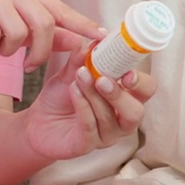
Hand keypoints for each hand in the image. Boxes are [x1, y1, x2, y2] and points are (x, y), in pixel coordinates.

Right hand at [0, 0, 104, 70]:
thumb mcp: (12, 26)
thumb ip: (45, 33)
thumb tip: (78, 42)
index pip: (61, 9)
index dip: (81, 23)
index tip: (102, 37)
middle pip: (42, 23)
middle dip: (39, 51)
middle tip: (29, 64)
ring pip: (16, 32)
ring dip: (8, 49)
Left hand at [22, 41, 156, 160]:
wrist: (37, 121)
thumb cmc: (62, 96)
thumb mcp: (72, 72)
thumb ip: (83, 58)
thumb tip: (95, 39)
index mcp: (126, 97)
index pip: (147, 90)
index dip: (141, 82)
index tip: (128, 71)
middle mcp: (121, 119)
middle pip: (136, 111)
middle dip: (120, 94)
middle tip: (102, 78)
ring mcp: (106, 135)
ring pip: (110, 118)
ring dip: (95, 95)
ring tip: (80, 77)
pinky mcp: (87, 145)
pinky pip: (90, 126)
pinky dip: (82, 106)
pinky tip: (73, 90)